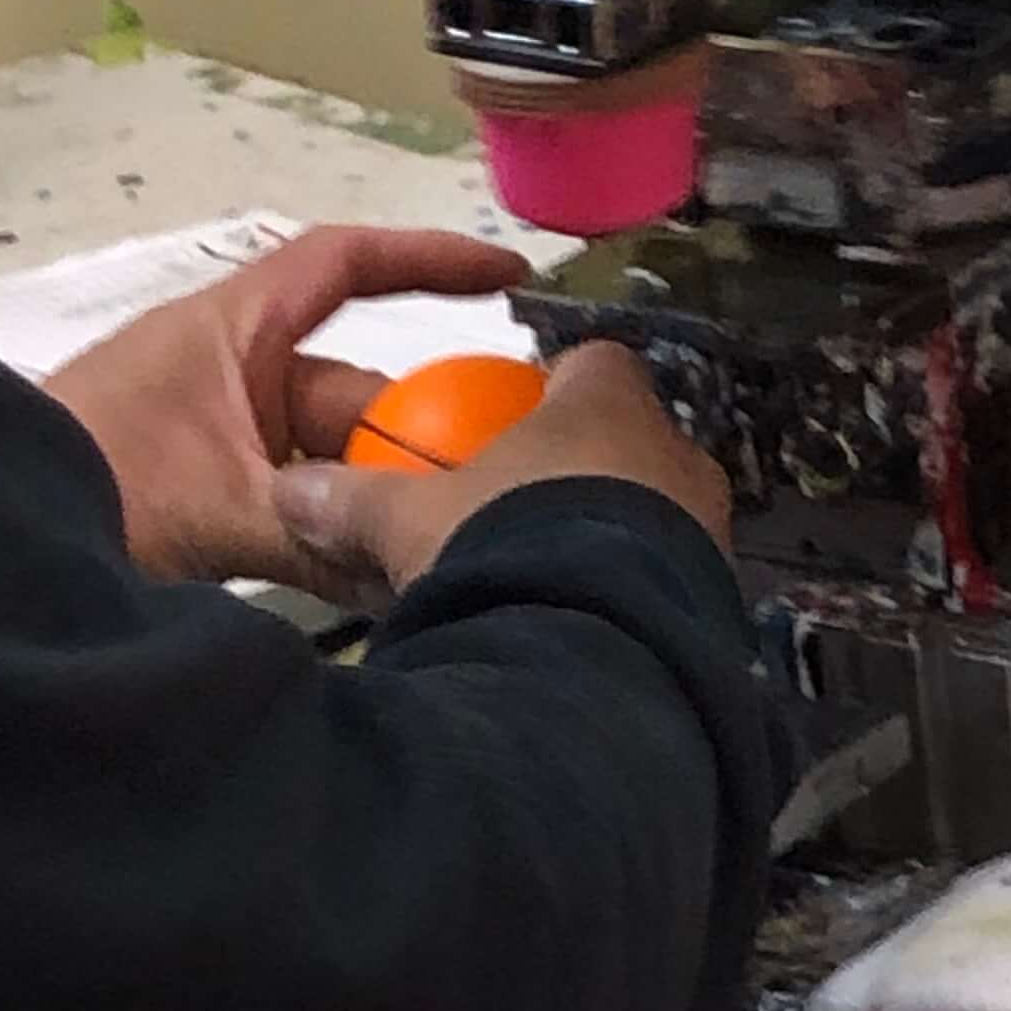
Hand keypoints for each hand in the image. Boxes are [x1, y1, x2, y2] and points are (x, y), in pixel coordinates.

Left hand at [43, 224, 530, 588]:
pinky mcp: (211, 487)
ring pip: (334, 453)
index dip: (431, 260)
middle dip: (416, 438)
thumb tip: (416, 566)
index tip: (508, 277)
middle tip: (481, 486)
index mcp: (235, 330)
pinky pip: (300, 498)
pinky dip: (337, 530)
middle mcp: (236, 370)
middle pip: (358, 389)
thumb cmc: (89, 483)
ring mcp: (223, 430)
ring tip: (437, 543)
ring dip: (376, 497)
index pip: (347, 266)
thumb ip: (325, 537)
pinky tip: (379, 573)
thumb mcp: (219, 509)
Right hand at [278, 341, 732, 600]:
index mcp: (606, 400)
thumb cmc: (502, 544)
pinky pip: (674, 570)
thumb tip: (291, 492)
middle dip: (583, 465)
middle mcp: (675, 447)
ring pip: (658, 506)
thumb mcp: (411, 520)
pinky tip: (589, 618)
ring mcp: (706, 520)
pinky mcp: (719, 588)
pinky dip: (635, 584)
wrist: (592, 647)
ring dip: (613, 528)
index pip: (593, 362)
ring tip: (553, 571)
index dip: (554, 384)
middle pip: (629, 436)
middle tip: (523, 507)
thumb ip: (354, 499)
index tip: (516, 417)